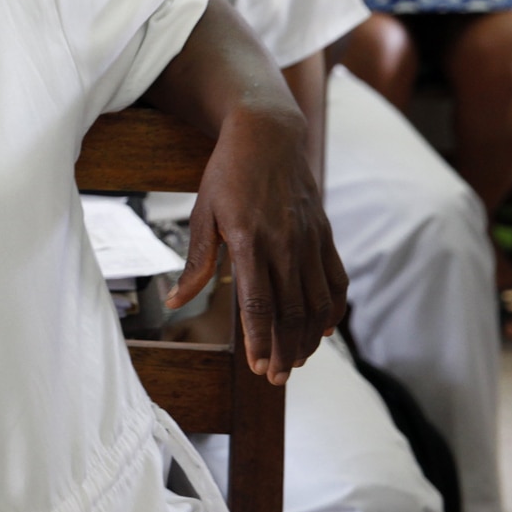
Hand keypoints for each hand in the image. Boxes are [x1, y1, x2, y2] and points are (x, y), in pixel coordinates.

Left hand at [172, 108, 347, 384]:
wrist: (268, 134)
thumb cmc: (227, 174)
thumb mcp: (202, 214)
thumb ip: (196, 264)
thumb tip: (176, 301)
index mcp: (250, 242)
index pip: (259, 306)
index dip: (260, 341)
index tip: (258, 367)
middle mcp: (286, 244)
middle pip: (291, 312)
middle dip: (285, 350)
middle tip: (277, 377)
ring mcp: (310, 240)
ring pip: (316, 302)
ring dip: (309, 338)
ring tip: (298, 362)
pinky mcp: (324, 235)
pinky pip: (335, 281)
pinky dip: (333, 309)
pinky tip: (324, 330)